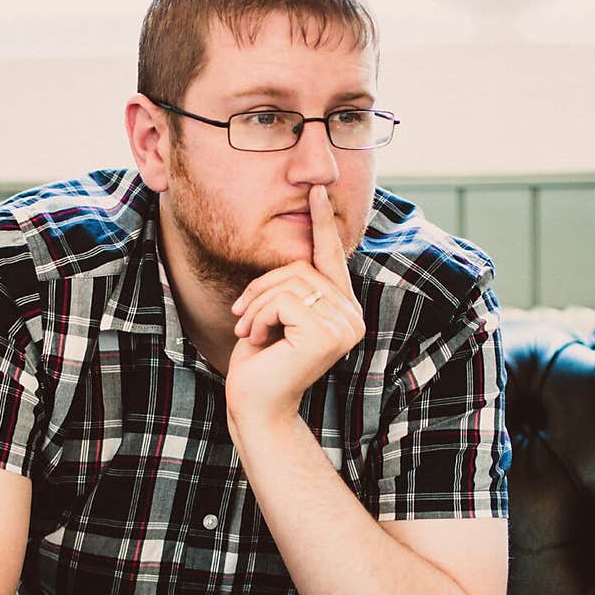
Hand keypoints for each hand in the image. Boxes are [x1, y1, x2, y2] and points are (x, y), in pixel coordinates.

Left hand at [225, 184, 364, 436]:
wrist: (254, 405)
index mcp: (342, 310)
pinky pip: (284, 299)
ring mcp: (344, 326)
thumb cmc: (260, 363)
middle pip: (301, 267)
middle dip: (262, 288)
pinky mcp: (327, 334)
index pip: (332, 258)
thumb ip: (290, 286)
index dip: (323, 223)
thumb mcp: (275, 314)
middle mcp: (352, 316)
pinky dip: (261, 316)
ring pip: (291, 281)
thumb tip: (295, 250)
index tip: (317, 190)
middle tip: (242, 319)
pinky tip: (259, 340)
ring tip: (250, 332)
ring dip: (258, 304)